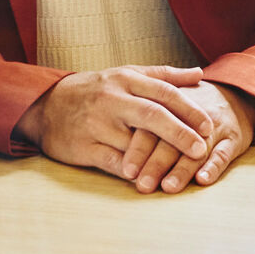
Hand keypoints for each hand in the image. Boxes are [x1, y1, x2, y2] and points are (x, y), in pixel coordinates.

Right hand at [16, 66, 213, 181]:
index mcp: (125, 80)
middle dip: (181, 134)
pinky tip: (150, 179)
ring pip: (134, 143)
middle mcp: (112, 100)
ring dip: (159, 159)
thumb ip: (163, 75)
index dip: (189, 110)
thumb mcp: (126, 75)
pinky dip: (133, 172)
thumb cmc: (95, 90)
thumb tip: (199, 74)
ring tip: (181, 171)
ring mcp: (97, 124)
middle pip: (153, 116)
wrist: (46, 105)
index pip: (164, 93)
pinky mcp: (84, 147)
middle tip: (202, 150)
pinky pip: (113, 162)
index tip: (209, 126)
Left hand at [117, 80, 254, 194]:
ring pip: (197, 146)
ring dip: (182, 168)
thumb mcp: (163, 104)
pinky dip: (214, 166)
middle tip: (143, 185)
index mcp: (170, 102)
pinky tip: (203, 179)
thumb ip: (140, 123)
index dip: (139, 149)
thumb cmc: (187, 108)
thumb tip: (113, 156)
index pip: (151, 125)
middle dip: (157, 163)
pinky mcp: (234, 137)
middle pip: (172, 137)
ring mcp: (215, 124)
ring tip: (168, 187)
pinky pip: (224, 152)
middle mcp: (192, 111)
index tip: (127, 171)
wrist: (234, 94)